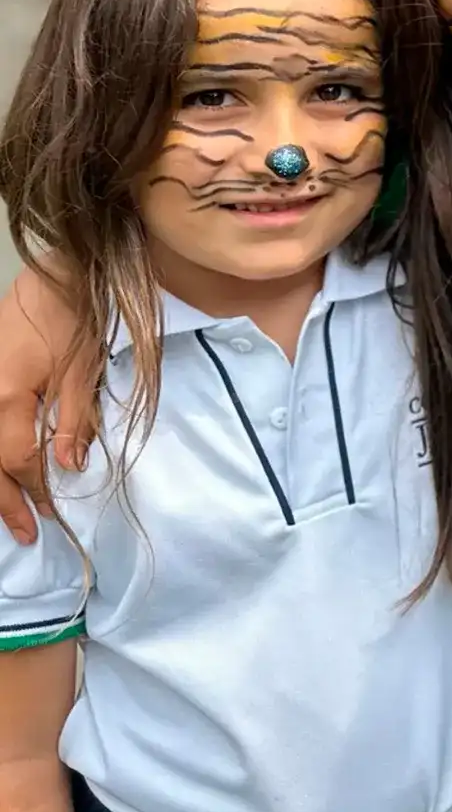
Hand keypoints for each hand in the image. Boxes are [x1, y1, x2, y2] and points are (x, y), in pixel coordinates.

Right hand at [0, 269, 100, 544]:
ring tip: (4, 516)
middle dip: (4, 502)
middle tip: (25, 534)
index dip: (35, 491)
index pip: (19, 460)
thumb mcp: (83, 372)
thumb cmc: (76, 320)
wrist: (54, 277)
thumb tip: (69, 468)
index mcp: (8, 398)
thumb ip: (73, 422)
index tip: (51, 516)